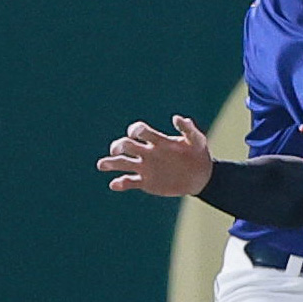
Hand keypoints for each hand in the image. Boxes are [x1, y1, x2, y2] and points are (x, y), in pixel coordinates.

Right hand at [96, 116, 211, 196]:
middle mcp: (148, 153)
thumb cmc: (198, 154)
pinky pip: (129, 182)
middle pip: (126, 145)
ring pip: (122, 163)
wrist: (201, 176)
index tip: (136, 134)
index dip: (135, 130)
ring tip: (101, 165)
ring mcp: (145, 168)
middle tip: (116, 150)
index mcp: (158, 140)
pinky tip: (115, 184)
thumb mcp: (197, 140)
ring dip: (111, 163)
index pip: (140, 131)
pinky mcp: (146, 182)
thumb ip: (188, 128)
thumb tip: (176, 117)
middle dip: (119, 146)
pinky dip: (120, 183)